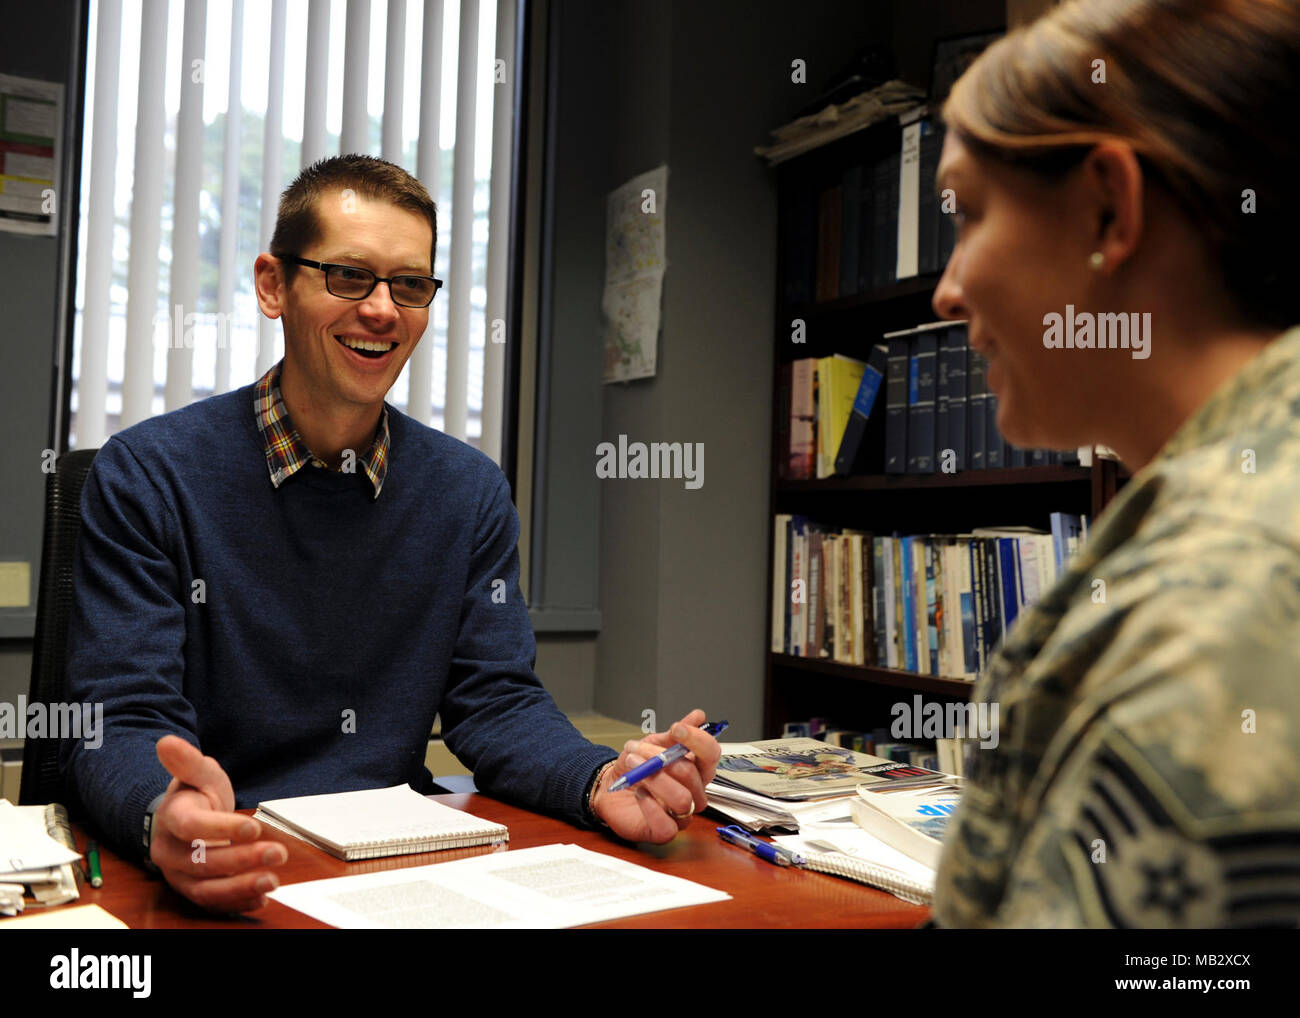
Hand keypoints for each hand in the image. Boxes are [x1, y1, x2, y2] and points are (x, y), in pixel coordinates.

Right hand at [149, 735, 286, 913]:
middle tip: (277, 853)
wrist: (187, 820)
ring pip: (205, 889)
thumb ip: (188, 762)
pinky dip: (237, 902)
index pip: (191, 826)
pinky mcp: (194, 891)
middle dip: (241, 860)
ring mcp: (180, 876)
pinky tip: (262, 896)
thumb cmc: (196, 796)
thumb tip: (167, 741)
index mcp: (171, 819)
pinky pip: (212, 903)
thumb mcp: (199, 774)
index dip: (220, 827)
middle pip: (201, 862)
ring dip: (240, 887)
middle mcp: (170, 852)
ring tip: (271, 880)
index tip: (252, 826)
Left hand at [589, 709, 721, 843]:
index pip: (711, 754)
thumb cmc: (635, 767)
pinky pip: (668, 826)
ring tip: (634, 768)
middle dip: (661, 758)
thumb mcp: (652, 743)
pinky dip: (650, 806)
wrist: (609, 787)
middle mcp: (694, 793)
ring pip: (682, 799)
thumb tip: (698, 716)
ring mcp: (681, 814)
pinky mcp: (664, 832)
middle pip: (692, 775)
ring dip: (655, 779)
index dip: (698, 740)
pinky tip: (639, 792)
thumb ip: (675, 734)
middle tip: (637, 750)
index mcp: (696, 769)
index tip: (678, 729)